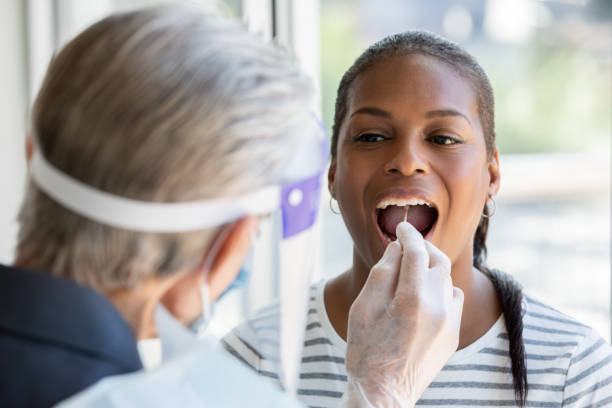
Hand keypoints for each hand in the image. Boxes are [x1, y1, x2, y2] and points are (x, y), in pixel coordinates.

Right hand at [339, 222, 463, 406]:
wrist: (383, 393)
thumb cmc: (366, 349)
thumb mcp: (364, 307)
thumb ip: (382, 272)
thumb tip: (397, 248)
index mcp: (412, 298)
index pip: (416, 252)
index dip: (408, 234)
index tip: (402, 226)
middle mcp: (438, 308)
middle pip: (438, 261)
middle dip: (423, 248)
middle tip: (407, 244)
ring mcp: (450, 323)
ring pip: (447, 280)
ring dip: (432, 269)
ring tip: (413, 271)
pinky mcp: (453, 336)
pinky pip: (453, 301)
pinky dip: (440, 290)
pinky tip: (423, 296)